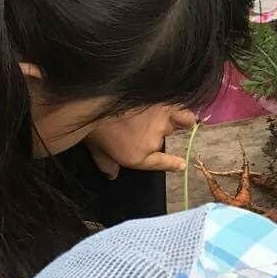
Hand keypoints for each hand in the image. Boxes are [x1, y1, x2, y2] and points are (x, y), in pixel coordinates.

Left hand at [83, 105, 197, 178]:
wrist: (95, 102)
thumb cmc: (92, 127)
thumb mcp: (96, 149)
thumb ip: (106, 163)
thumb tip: (112, 175)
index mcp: (137, 157)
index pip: (161, 163)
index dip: (173, 164)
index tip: (181, 165)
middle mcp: (153, 142)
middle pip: (164, 138)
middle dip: (156, 132)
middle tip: (143, 123)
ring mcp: (161, 122)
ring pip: (173, 123)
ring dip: (166, 120)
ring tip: (158, 113)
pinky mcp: (164, 105)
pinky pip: (183, 113)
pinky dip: (184, 115)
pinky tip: (184, 114)